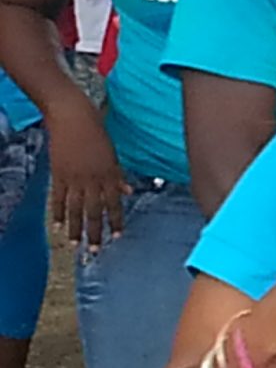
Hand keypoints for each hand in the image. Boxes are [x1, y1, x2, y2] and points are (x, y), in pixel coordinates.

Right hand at [48, 107, 124, 248]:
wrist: (72, 117)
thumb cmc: (97, 132)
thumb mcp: (112, 154)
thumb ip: (118, 175)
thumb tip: (127, 192)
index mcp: (109, 174)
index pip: (114, 204)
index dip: (115, 221)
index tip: (117, 237)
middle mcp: (92, 179)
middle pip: (94, 211)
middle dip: (95, 231)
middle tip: (96, 250)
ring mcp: (73, 178)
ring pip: (75, 208)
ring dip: (75, 228)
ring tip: (75, 244)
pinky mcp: (58, 174)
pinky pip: (57, 198)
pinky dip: (57, 212)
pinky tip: (57, 225)